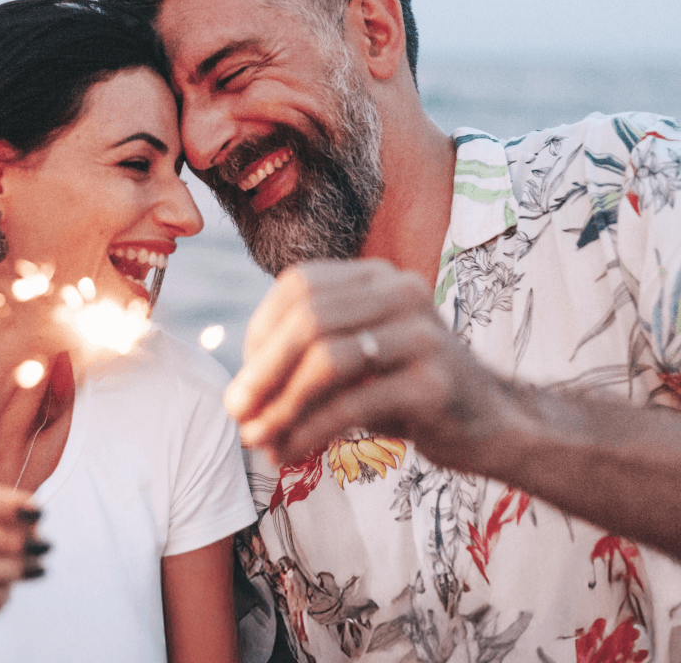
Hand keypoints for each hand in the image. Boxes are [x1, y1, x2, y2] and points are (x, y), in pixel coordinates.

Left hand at [223, 258, 508, 467]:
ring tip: (257, 439)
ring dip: (282, 404)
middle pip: (309, 318)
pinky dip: (311, 431)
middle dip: (263, 369)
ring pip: (327, 359)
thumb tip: (238, 394)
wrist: (492, 424)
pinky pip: (354, 404)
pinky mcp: (435, 382)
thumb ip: (306, 358)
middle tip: (236, 412)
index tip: (245, 377)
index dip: (260, 331)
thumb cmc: (407, 391)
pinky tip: (290, 453)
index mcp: (377, 276)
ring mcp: (422, 334)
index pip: (298, 285)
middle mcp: (401, 292)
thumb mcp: (356, 361)